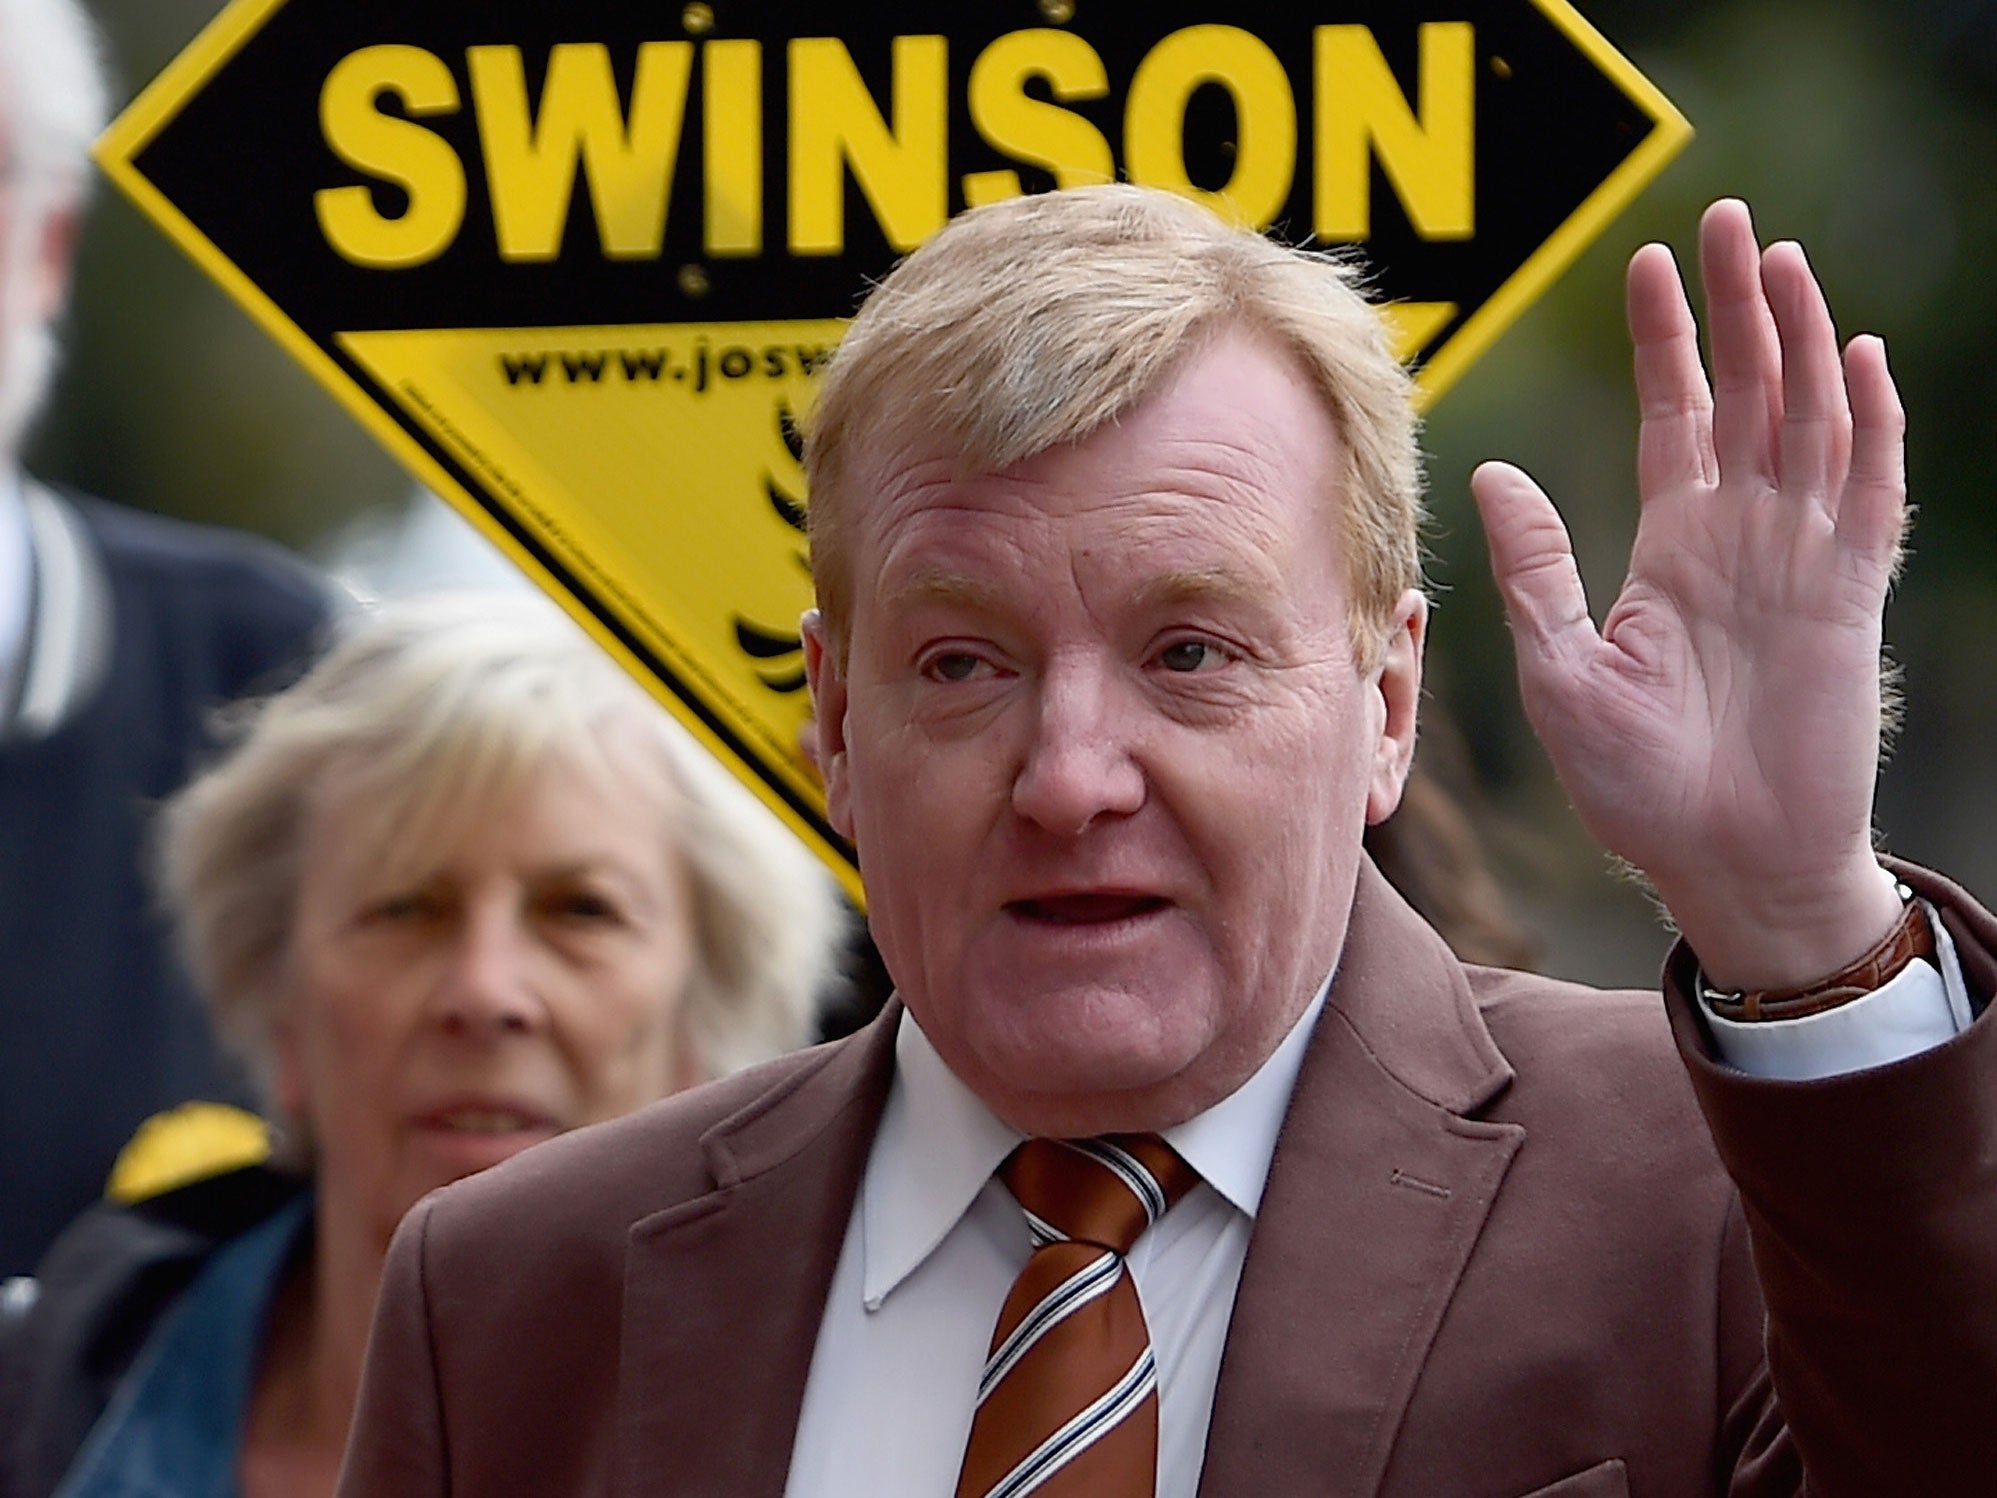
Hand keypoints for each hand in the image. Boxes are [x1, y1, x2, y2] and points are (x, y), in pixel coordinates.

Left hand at [1470, 199, 1906, 989]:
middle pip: (1749, 393)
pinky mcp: (1849, 599)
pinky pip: (1870, 496)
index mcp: (1674, 546)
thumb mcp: (1563, 672)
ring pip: (1812, 422)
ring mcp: (1802, 561)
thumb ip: (1538, 571)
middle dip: (1739, 309)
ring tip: (1783, 262)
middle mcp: (1742, 538)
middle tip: (1728, 220)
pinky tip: (1859, 358)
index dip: (1667, 339)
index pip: (1674, 415)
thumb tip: (1492, 472)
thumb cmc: (1639, 786)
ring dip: (1803, 342)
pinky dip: (1873, 427)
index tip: (1649, 258)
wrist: (1724, 864)